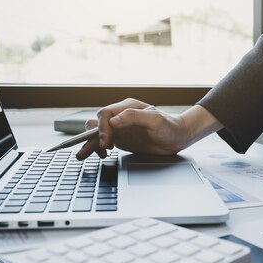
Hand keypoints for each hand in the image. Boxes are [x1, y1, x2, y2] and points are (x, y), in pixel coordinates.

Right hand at [76, 99, 221, 159]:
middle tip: (95, 150)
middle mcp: (121, 117)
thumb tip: (114, 120)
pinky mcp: (121, 139)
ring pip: (97, 134)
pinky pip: (103, 143)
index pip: (105, 114)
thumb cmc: (170, 126)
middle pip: (97, 123)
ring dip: (89, 143)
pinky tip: (99, 155)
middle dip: (91, 136)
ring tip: (83, 155)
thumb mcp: (155, 119)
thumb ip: (134, 116)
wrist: (178, 137)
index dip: (102, 128)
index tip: (106, 142)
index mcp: (127, 108)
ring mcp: (120, 129)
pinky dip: (97, 148)